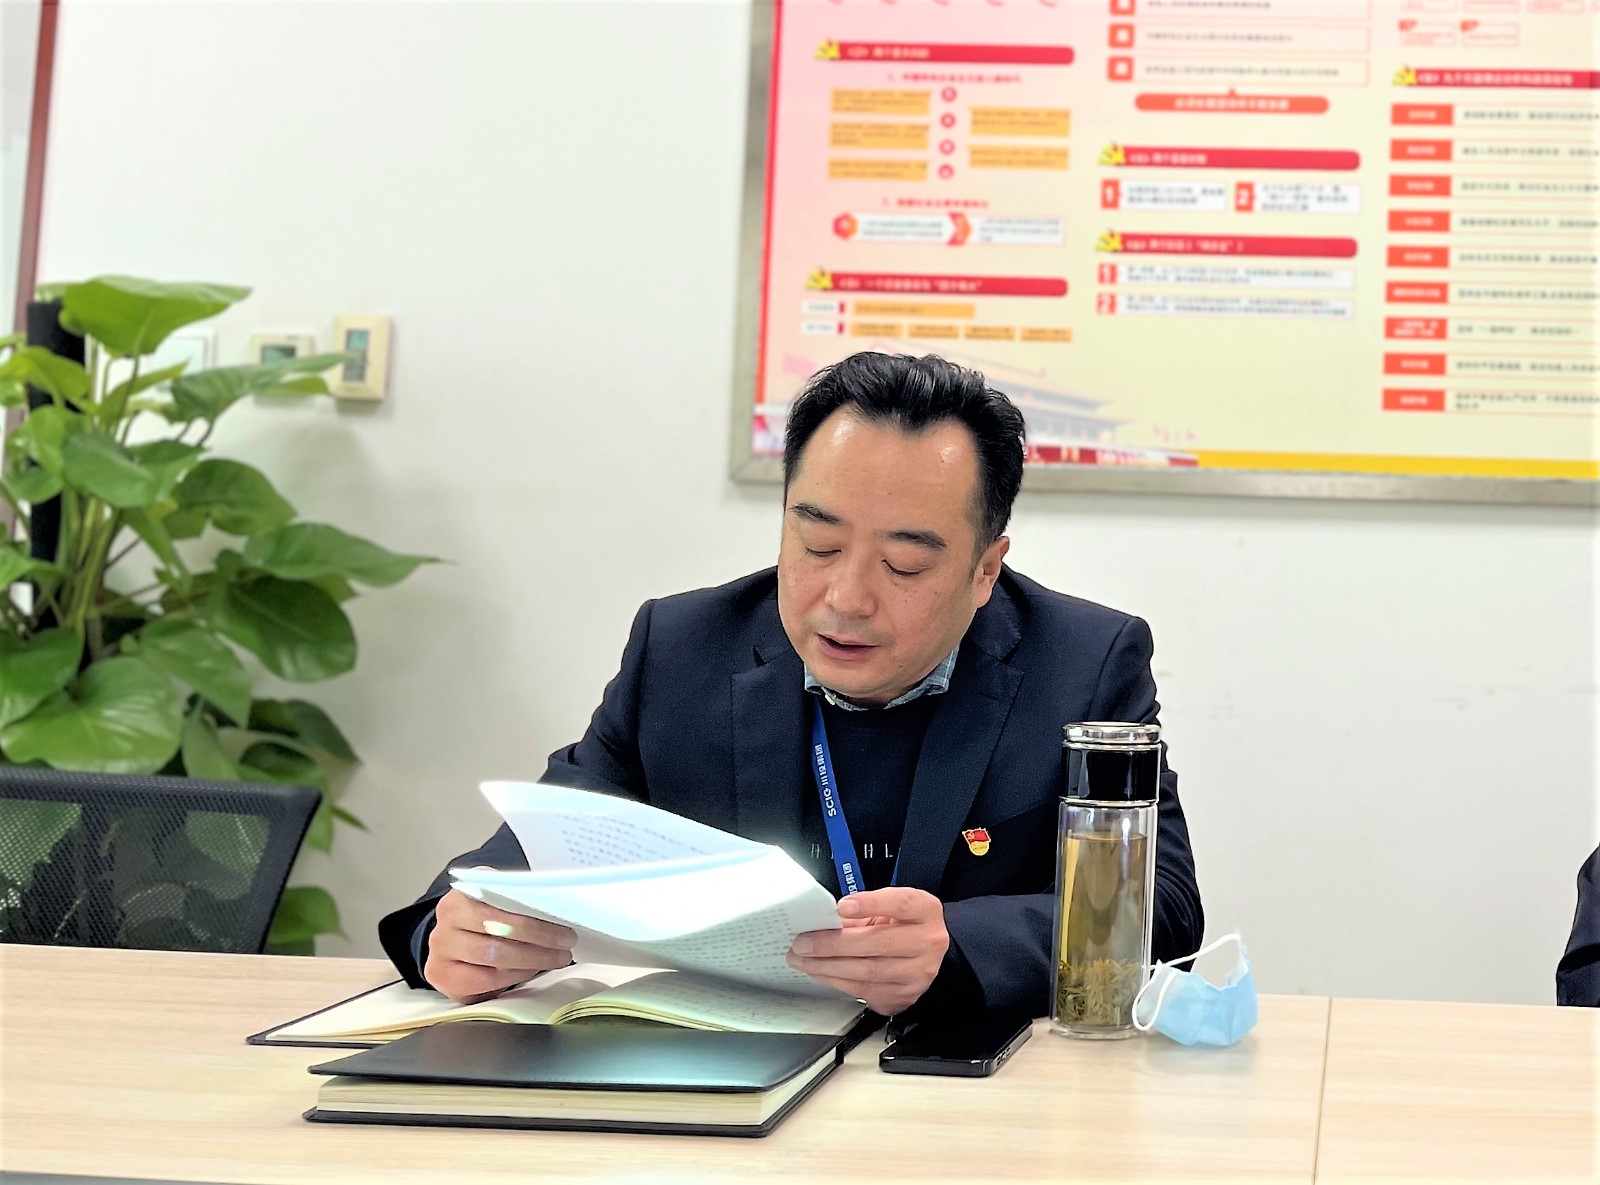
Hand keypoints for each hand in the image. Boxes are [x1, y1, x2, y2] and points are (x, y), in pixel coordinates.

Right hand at [423, 889, 576, 1003]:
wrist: (452, 937)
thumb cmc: (481, 916)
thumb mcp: (495, 898)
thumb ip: (517, 900)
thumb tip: (557, 907)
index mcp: (459, 899)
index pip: (501, 912)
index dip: (536, 925)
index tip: (564, 930)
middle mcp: (445, 926)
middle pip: (498, 940)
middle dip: (539, 946)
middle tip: (565, 948)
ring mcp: (440, 955)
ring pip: (493, 964)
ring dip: (531, 963)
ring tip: (555, 959)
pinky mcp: (443, 979)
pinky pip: (485, 982)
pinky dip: (514, 977)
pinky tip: (531, 970)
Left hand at [786, 887, 948, 1014]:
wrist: (922, 954)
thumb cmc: (902, 926)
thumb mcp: (887, 908)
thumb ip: (860, 911)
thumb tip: (822, 920)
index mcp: (925, 911)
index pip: (900, 903)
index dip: (871, 904)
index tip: (842, 906)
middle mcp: (928, 942)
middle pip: (878, 942)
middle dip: (833, 943)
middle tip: (804, 942)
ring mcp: (917, 973)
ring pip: (868, 971)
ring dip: (828, 966)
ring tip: (804, 959)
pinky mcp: (903, 996)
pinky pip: (864, 991)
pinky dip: (836, 981)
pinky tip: (821, 972)